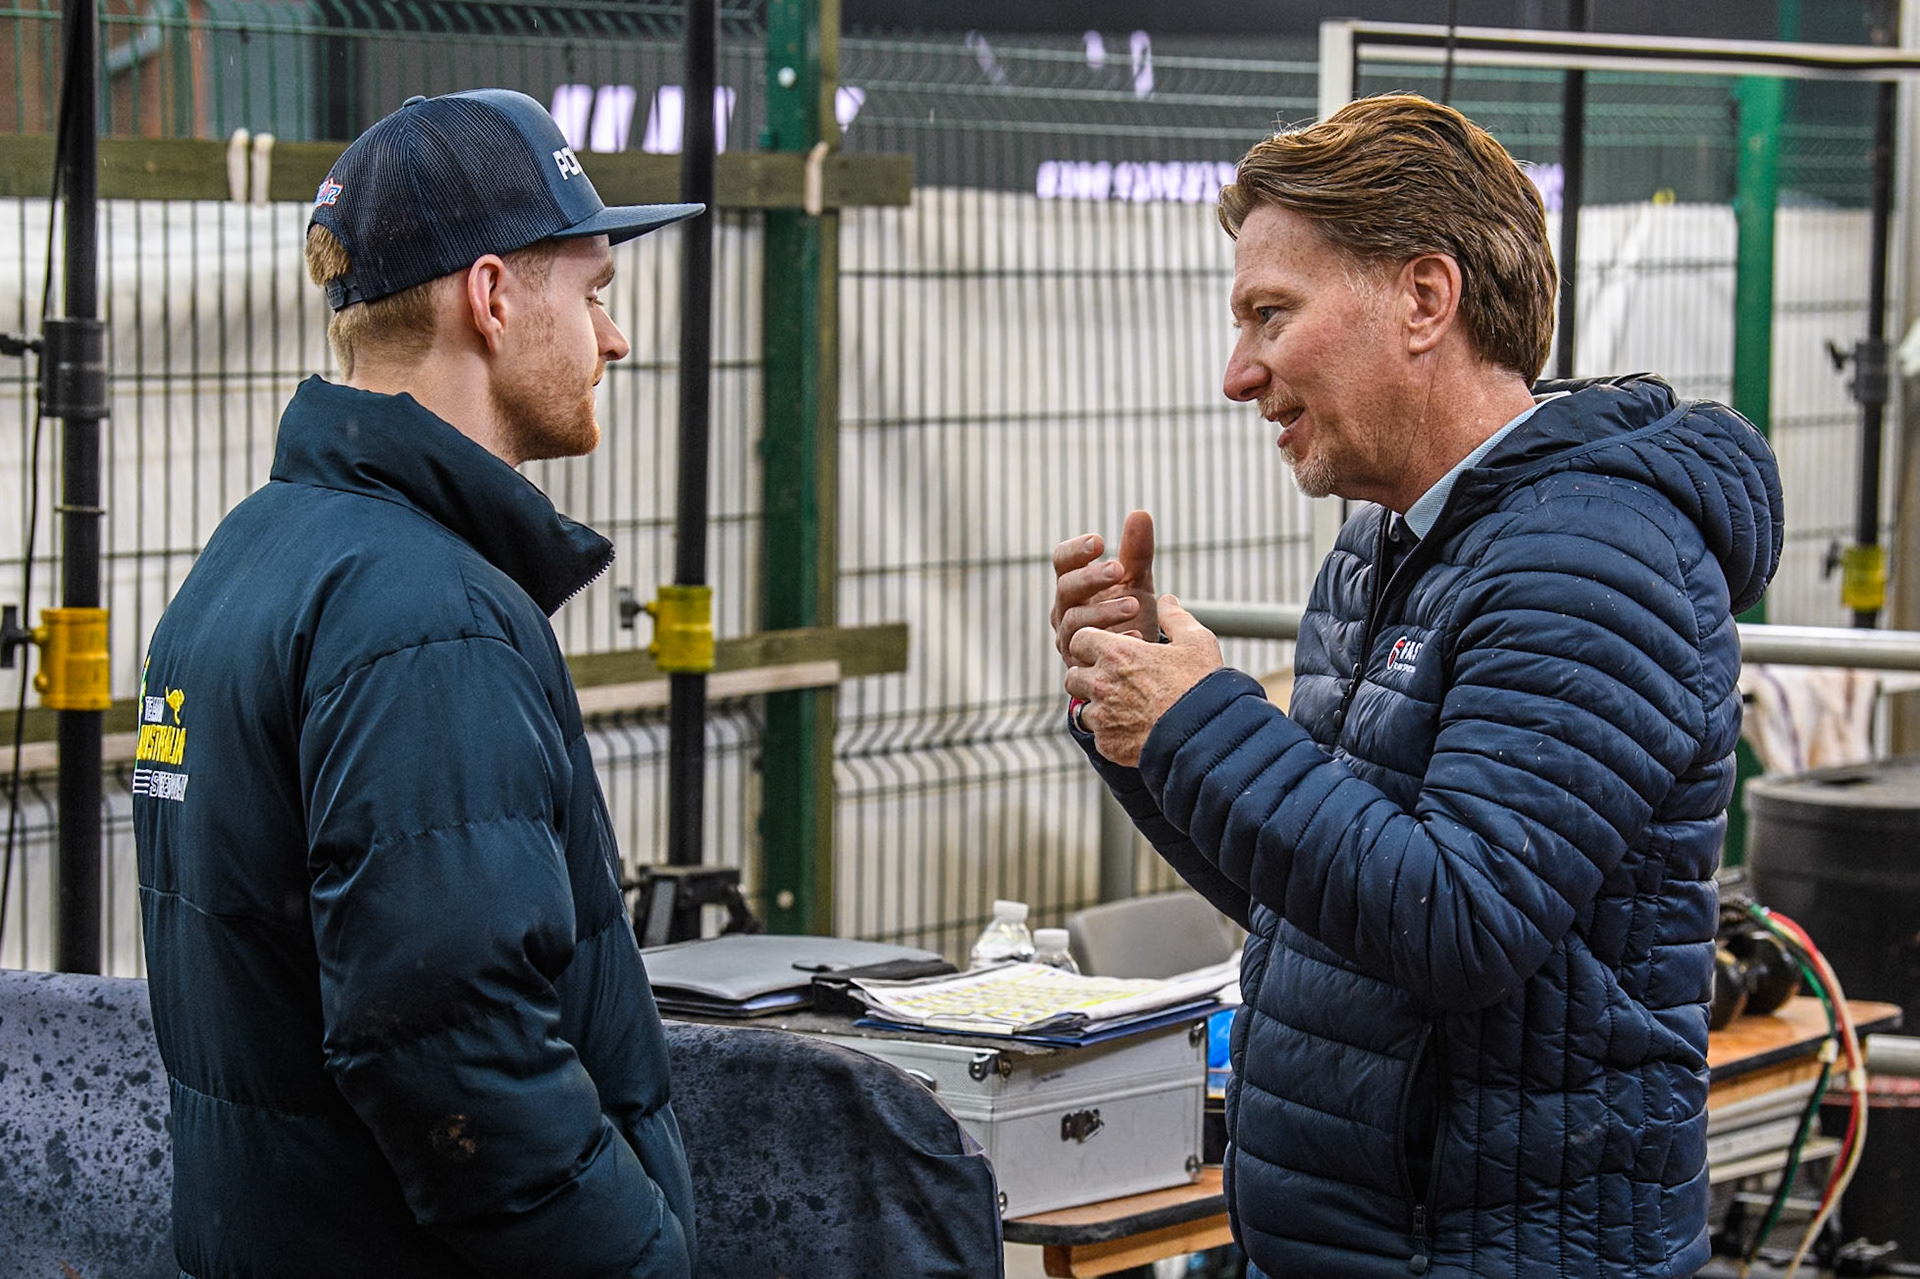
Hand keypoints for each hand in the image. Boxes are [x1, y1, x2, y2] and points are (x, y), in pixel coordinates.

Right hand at [1050, 509, 1157, 667]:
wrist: (1133, 661)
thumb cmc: (1129, 614)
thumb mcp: (1136, 582)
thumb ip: (1136, 552)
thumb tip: (1140, 513)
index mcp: (1073, 584)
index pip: (1062, 561)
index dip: (1076, 550)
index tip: (1100, 542)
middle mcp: (1064, 610)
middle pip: (1066, 588)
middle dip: (1091, 578)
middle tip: (1118, 568)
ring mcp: (1069, 638)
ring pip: (1075, 621)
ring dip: (1104, 611)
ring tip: (1134, 605)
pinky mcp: (1081, 665)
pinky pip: (1089, 654)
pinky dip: (1115, 643)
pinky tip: (1138, 637)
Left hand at [1063, 596, 1222, 765]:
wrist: (1205, 737)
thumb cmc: (1201, 685)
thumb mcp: (1196, 642)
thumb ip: (1176, 617)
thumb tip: (1166, 601)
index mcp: (1117, 653)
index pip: (1079, 640)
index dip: (1091, 644)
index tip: (1107, 650)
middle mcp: (1101, 683)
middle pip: (1073, 677)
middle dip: (1088, 678)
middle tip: (1113, 681)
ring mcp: (1102, 717)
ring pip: (1083, 710)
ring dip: (1098, 708)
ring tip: (1124, 709)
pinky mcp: (1107, 744)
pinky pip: (1099, 737)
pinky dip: (1111, 735)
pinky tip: (1134, 731)